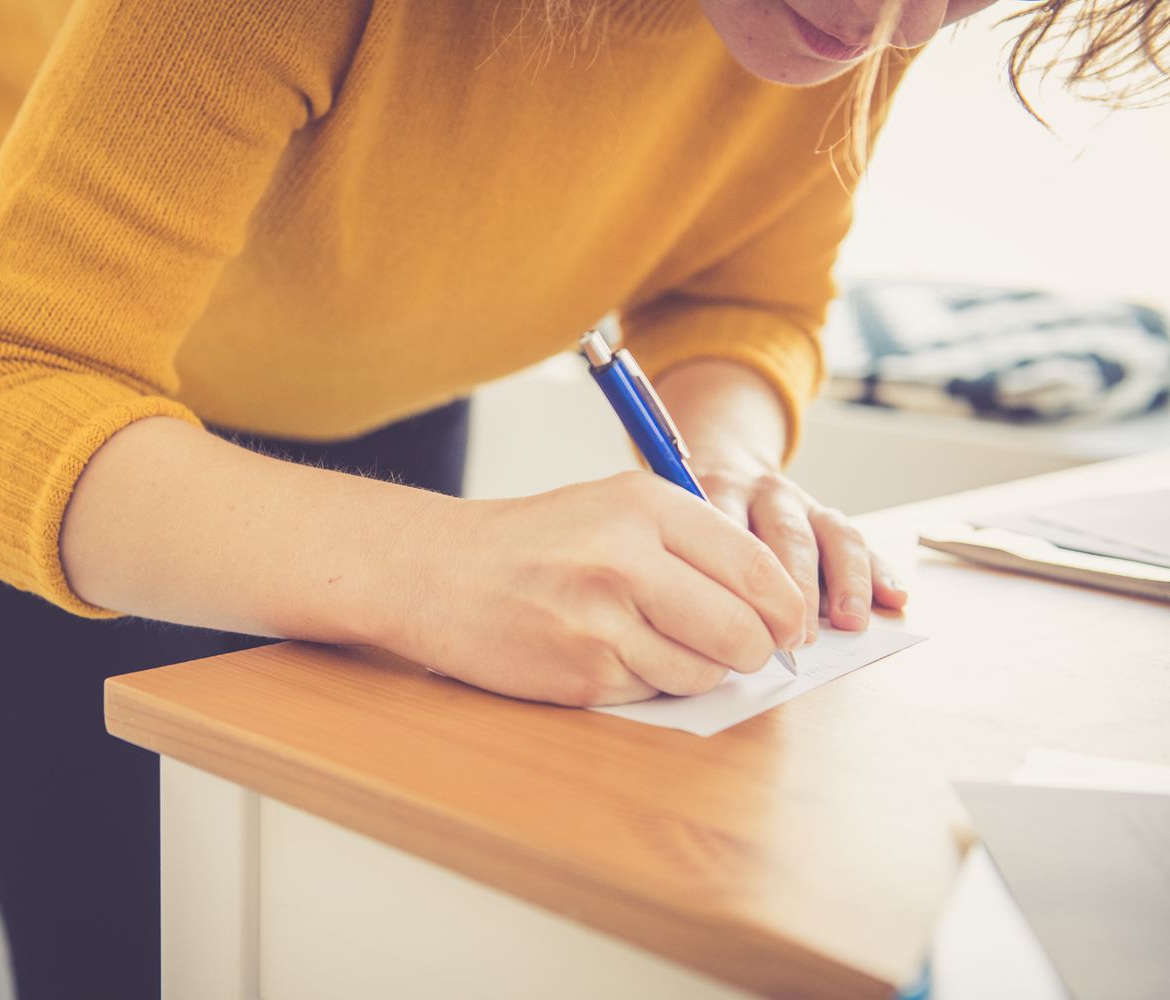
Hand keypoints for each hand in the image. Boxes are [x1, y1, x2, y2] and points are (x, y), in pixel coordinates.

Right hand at [389, 471, 806, 706]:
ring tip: (657, 640)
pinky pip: (654, 692)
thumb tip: (775, 606)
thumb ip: (695, 541)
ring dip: (698, 668)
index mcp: (644, 505)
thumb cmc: (532, 541)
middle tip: (744, 649)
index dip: (785, 607)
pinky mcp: (582, 674)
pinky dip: (648, 681)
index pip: (756, 566)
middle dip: (755, 649)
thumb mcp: (613, 506)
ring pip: (703, 671)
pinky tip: (612, 653)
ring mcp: (601, 622)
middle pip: (742, 630)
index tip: (789, 625)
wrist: (437, 573)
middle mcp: (626, 558)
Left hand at [653, 358, 906, 643]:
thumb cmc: (690, 525)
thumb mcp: (671, 530)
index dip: (741, 583)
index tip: (745, 626)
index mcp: (714, 493)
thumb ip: (685, 563)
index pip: (731, 535)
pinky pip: (857, 539)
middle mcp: (761, 493)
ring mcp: (799, 501)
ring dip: (844, 582)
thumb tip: (692, 629)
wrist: (719, 466)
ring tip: (849, 623)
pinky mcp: (826, 513)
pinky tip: (893, 597)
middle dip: (796, 590)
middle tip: (798, 637)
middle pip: (786, 537)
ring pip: (829, 534)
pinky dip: (877, 570)